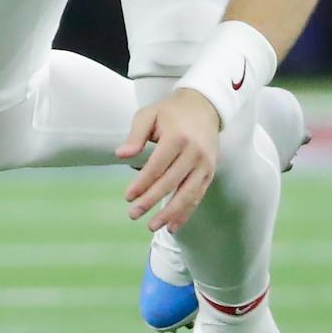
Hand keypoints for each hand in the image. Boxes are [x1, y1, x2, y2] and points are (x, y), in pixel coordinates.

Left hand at [116, 89, 223, 231]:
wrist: (204, 106)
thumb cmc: (170, 111)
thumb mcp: (148, 115)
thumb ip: (135, 135)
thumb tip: (121, 155)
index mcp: (177, 138)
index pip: (157, 166)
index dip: (142, 184)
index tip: (128, 197)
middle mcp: (195, 152)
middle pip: (171, 182)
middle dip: (151, 201)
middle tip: (133, 215)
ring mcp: (205, 164)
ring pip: (187, 194)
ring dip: (170, 213)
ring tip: (152, 226)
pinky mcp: (210, 172)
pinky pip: (198, 195)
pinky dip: (186, 212)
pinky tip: (173, 225)